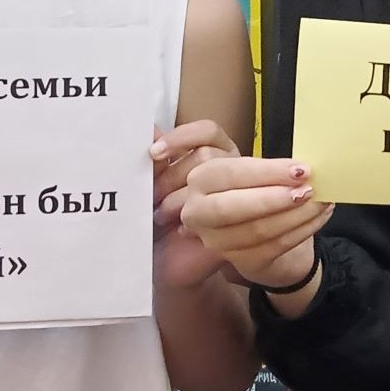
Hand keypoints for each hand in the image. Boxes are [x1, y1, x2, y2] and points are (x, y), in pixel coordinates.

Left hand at [151, 120, 238, 290]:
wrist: (172, 264)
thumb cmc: (160, 219)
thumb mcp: (153, 185)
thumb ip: (156, 158)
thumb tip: (149, 127)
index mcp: (214, 153)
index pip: (207, 131)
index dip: (181, 137)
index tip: (154, 153)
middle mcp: (230, 169)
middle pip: (206, 156)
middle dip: (172, 177)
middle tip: (153, 199)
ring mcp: (240, 196)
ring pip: (209, 182)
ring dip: (178, 200)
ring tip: (164, 218)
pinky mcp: (240, 224)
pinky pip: (217, 215)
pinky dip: (190, 222)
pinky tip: (181, 231)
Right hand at [183, 156, 334, 288]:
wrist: (263, 233)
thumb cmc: (258, 193)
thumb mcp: (258, 175)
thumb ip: (272, 171)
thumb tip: (303, 169)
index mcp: (202, 180)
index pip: (231, 174)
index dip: (267, 172)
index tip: (301, 169)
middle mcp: (199, 213)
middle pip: (231, 207)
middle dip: (273, 198)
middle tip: (307, 189)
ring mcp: (217, 242)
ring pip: (257, 230)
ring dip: (295, 215)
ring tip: (321, 201)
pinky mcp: (241, 263)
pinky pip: (274, 246)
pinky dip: (302, 230)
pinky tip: (319, 216)